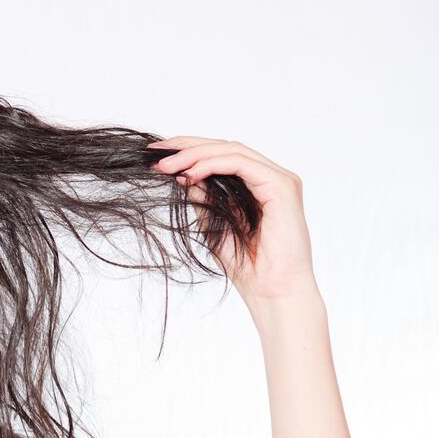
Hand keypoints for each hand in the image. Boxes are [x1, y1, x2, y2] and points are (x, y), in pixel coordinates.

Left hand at [148, 136, 315, 302]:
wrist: (271, 290)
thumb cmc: (246, 263)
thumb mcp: (211, 223)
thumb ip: (201, 197)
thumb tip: (180, 173)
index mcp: (255, 184)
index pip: (220, 156)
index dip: (188, 150)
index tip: (157, 155)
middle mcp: (269, 177)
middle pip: (225, 147)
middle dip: (187, 147)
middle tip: (156, 154)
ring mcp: (279, 179)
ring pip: (232, 151)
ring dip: (196, 154)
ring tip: (167, 166)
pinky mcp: (282, 186)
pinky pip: (242, 164)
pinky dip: (213, 164)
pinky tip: (190, 174)